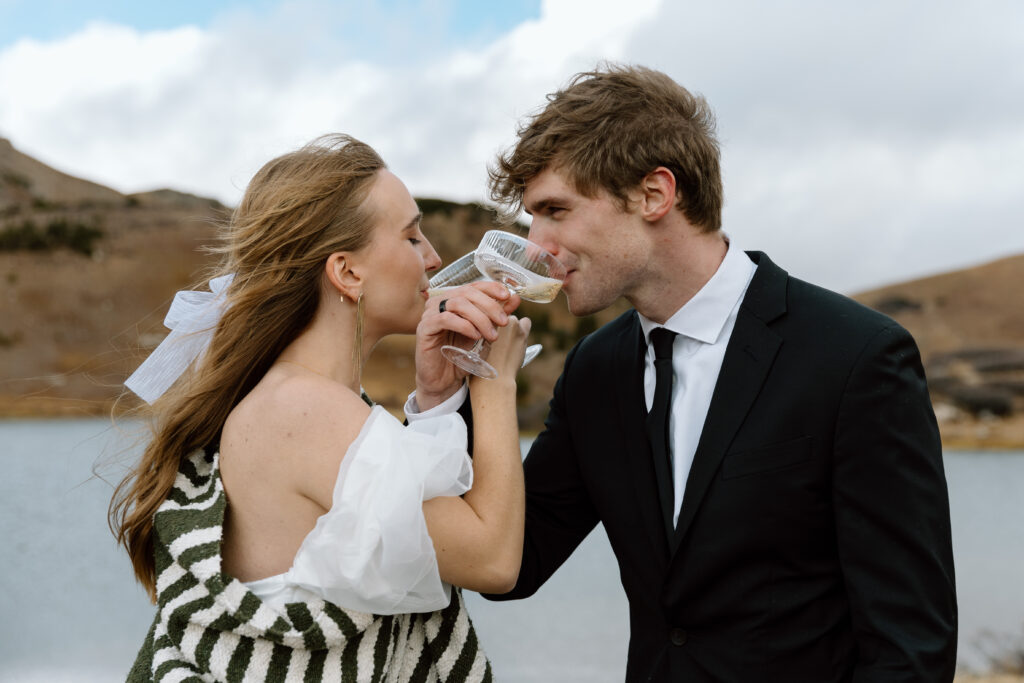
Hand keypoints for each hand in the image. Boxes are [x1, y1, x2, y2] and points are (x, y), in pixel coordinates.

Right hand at [415, 281, 520, 408]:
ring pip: (458, 303)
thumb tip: (515, 298)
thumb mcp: (485, 334)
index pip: (474, 285)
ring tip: (492, 335)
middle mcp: (441, 302)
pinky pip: (445, 318)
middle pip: (468, 292)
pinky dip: (464, 325)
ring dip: (480, 318)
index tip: (507, 296)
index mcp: (455, 299)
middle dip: (490, 305)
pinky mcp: (424, 327)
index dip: (492, 288)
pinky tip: (475, 336)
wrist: (445, 380)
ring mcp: (430, 313)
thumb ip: (497, 316)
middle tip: (503, 322)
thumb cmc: (463, 355)